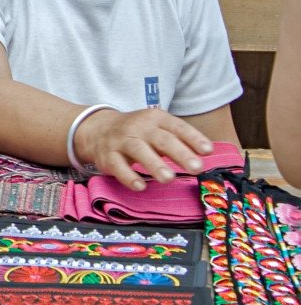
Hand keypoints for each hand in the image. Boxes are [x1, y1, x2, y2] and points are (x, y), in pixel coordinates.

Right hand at [74, 106, 214, 190]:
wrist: (97, 129)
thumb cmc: (137, 132)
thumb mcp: (157, 128)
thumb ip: (178, 139)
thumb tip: (204, 154)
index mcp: (155, 118)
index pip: (177, 126)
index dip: (193, 138)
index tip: (208, 151)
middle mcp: (138, 127)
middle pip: (161, 139)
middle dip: (179, 153)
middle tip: (196, 168)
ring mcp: (121, 141)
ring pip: (139, 151)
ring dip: (154, 164)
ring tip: (169, 179)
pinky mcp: (108, 156)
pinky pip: (118, 166)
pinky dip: (129, 176)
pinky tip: (140, 186)